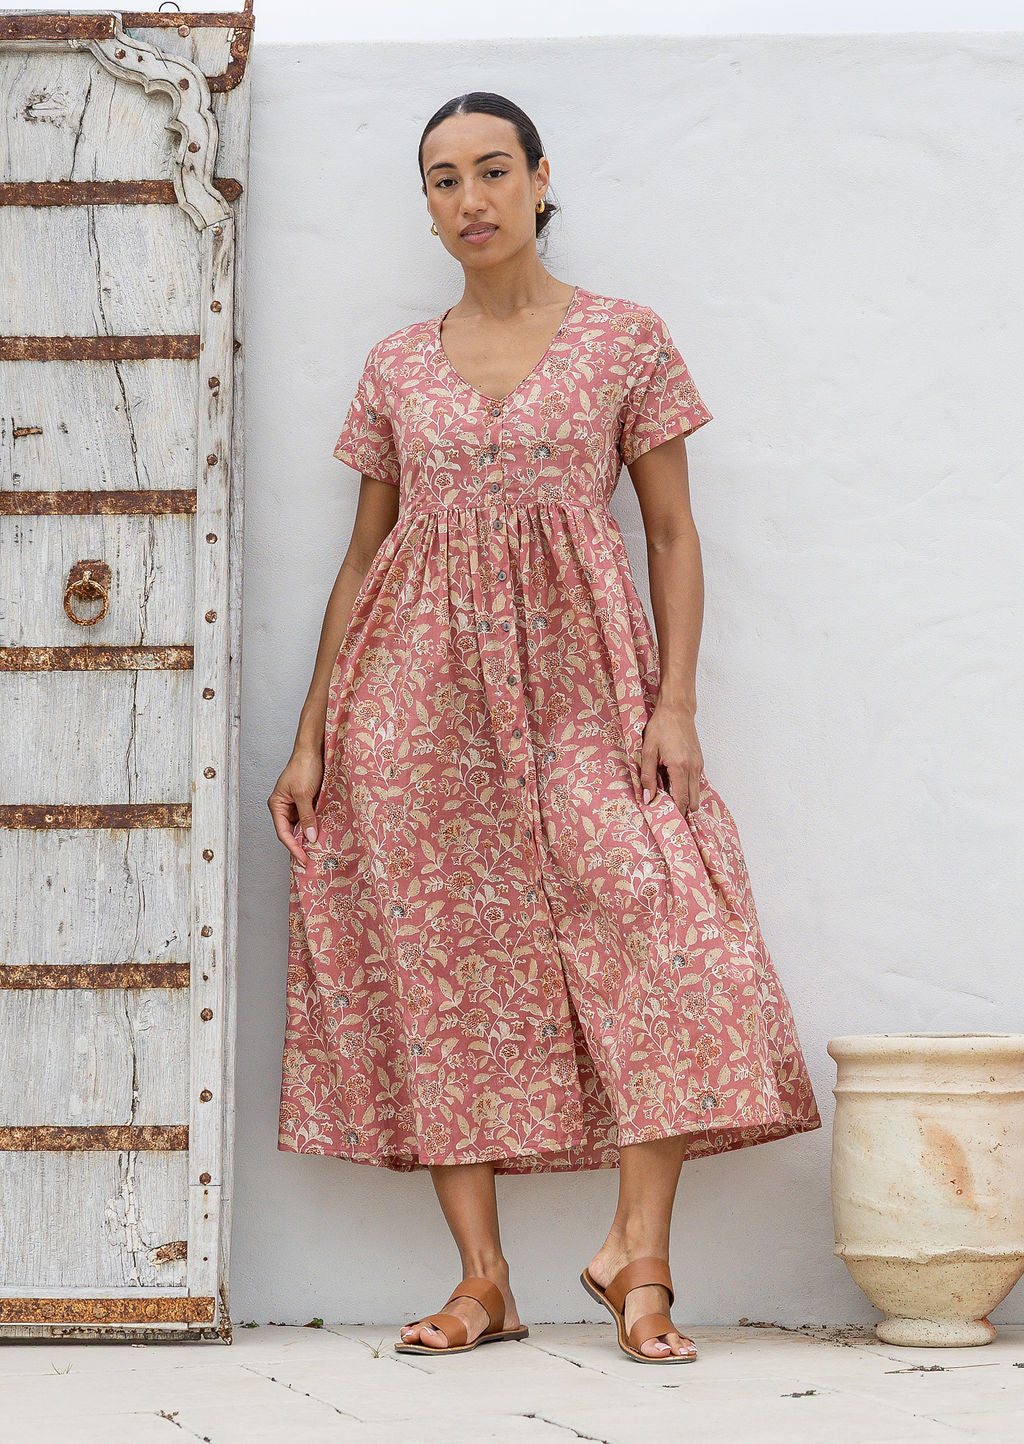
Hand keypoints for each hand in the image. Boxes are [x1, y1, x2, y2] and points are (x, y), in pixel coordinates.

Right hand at [268, 747, 324, 865]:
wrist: (313, 750)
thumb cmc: (303, 767)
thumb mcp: (304, 794)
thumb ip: (307, 817)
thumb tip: (310, 837)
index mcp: (277, 805)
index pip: (283, 832)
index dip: (294, 847)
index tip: (303, 859)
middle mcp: (284, 807)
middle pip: (291, 832)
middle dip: (300, 845)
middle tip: (312, 860)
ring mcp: (296, 804)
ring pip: (301, 826)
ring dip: (309, 836)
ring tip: (318, 850)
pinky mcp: (307, 801)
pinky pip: (310, 818)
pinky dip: (315, 826)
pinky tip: (323, 834)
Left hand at [639, 700, 702, 816]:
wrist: (677, 710)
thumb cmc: (661, 727)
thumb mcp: (648, 751)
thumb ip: (647, 777)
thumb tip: (647, 798)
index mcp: (680, 767)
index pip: (682, 800)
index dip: (675, 813)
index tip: (666, 821)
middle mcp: (693, 769)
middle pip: (693, 803)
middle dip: (682, 809)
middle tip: (666, 810)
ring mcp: (699, 766)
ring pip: (696, 794)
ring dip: (684, 798)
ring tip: (667, 794)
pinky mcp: (699, 762)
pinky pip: (696, 783)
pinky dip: (687, 788)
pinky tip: (672, 782)